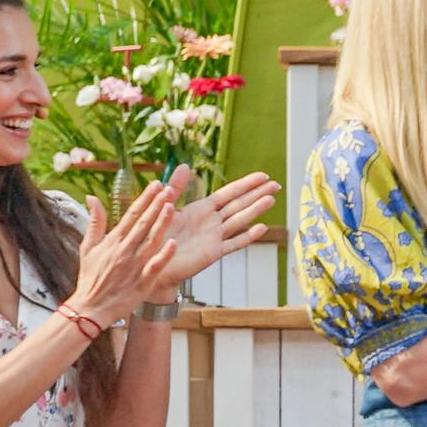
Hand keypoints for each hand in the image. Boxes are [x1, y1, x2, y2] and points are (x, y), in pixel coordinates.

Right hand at [66, 184, 179, 327]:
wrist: (90, 308)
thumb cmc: (90, 278)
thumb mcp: (87, 248)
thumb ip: (94, 222)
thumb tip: (91, 197)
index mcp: (113, 241)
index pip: (131, 214)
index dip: (145, 199)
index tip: (156, 185)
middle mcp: (124, 251)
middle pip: (143, 224)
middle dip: (156, 205)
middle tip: (169, 189)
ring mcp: (134, 266)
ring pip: (151, 241)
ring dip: (162, 224)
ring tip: (173, 207)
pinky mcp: (142, 282)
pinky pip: (155, 266)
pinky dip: (164, 255)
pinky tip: (174, 243)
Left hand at [150, 169, 281, 296]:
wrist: (150, 261)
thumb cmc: (154, 235)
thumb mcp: (165, 205)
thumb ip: (176, 187)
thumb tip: (185, 165)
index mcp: (201, 209)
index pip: (229, 193)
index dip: (246, 184)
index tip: (263, 176)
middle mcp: (211, 221)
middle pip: (239, 204)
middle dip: (258, 194)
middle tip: (276, 185)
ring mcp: (215, 237)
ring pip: (240, 220)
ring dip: (256, 210)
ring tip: (271, 199)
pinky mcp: (213, 252)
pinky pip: (234, 243)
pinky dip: (248, 236)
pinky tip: (262, 228)